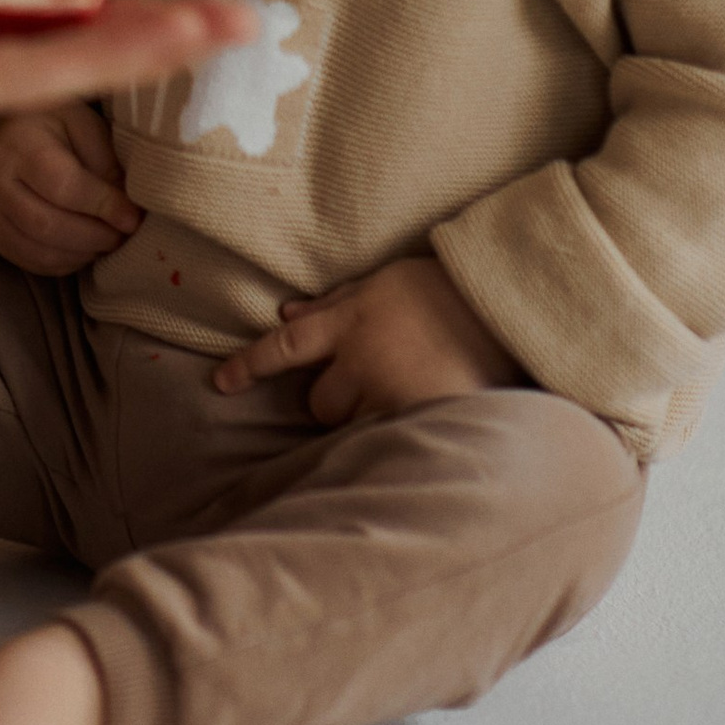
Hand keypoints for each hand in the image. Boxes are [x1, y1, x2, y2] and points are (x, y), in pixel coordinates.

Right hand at [0, 97, 148, 273]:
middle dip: (94, 236)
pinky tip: (86, 248)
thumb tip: (128, 212)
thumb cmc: (54, 126)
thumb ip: (105, 164)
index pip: (61, 185)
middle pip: (47, 225)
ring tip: (109, 240)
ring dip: (83, 253)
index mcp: (18, 146)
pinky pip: (34, 263)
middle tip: (124, 234)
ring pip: (40, 251)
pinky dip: (68, 262)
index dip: (101, 205)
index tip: (133, 218)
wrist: (9, 132)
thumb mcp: (85, 127)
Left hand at [213, 253, 524, 426]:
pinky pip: (390, 439)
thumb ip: (333, 304)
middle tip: (377, 381)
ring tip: (408, 391)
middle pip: (319, 402)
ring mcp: (391, 392)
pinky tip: (423, 415)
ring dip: (369, 416)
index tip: (220, 384)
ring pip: (355, 426)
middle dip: (338, 398)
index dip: (249, 365)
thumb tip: (283, 315)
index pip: (285, 347)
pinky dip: (399, 432)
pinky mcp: (421, 417)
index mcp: (350, 321)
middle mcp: (362, 359)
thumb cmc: (443, 290)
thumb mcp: (382, 284)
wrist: (505, 304)